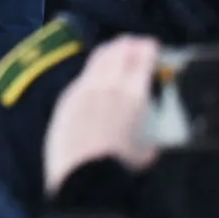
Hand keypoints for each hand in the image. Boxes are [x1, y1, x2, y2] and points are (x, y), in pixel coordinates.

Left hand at [43, 37, 160, 195]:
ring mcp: (84, 90)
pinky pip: (81, 77)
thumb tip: (149, 150)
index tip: (152, 45)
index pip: (142, 61)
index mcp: (134, 95)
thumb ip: (146, 146)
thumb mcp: (142, 156)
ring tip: (115, 49)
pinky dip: (91, 70)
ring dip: (109, 52)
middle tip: (134, 42)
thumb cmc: (118, 168)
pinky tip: (92, 74)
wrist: (81, 174)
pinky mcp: (66, 100)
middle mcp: (108, 85)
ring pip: (97, 60)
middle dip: (128, 45)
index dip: (148, 49)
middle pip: (119, 54)